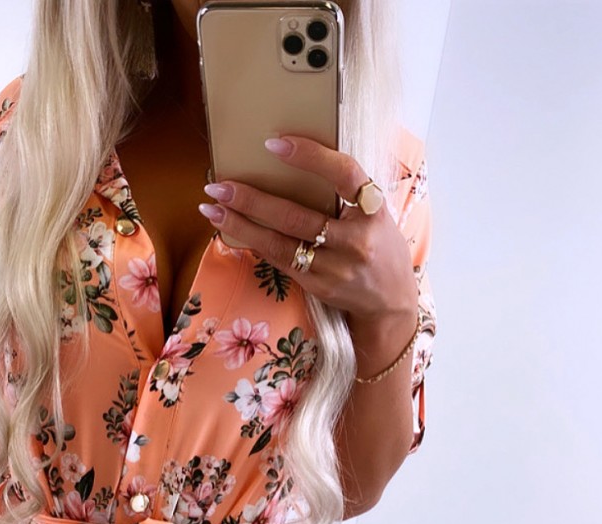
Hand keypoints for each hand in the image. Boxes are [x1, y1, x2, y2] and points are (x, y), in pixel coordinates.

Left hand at [199, 133, 417, 329]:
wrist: (391, 302)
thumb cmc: (379, 245)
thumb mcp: (374, 213)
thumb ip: (346, 192)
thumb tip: (295, 161)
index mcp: (374, 211)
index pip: (344, 174)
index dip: (310, 156)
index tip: (274, 143)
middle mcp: (356, 240)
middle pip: (296, 216)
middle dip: (252, 199)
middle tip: (219, 184)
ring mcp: (335, 268)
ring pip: (280, 243)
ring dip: (241, 224)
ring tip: (210, 207)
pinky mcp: (318, 286)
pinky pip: (279, 260)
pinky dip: (253, 242)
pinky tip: (230, 229)